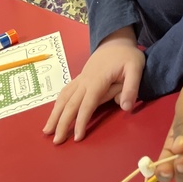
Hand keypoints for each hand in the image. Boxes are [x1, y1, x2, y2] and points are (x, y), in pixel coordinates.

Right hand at [43, 27, 143, 142]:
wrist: (116, 40)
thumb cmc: (127, 55)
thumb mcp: (136, 68)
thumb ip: (131, 87)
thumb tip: (126, 108)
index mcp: (97, 80)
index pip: (87, 104)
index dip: (81, 121)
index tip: (77, 137)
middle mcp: (84, 81)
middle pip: (70, 104)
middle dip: (62, 123)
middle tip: (56, 141)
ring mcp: (80, 79)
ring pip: (63, 98)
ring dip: (55, 115)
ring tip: (47, 131)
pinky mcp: (79, 79)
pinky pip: (65, 92)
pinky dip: (57, 104)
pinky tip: (54, 113)